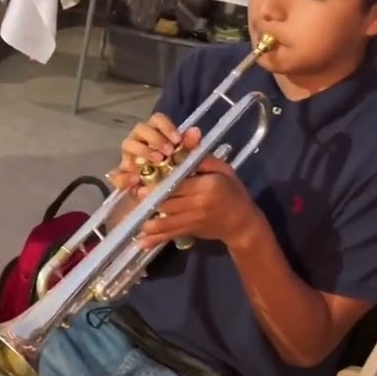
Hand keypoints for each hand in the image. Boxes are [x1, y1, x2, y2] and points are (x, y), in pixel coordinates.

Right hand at [113, 113, 201, 189]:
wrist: (168, 198)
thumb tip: (196, 131)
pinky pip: (117, 174)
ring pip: (128, 144)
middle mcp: (140, 141)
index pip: (157, 120)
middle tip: (169, 152)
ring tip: (157, 162)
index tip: (177, 140)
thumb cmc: (177, 174)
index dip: (166, 126)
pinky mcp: (122, 176)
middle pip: (141, 128)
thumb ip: (190, 147)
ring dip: (143, 150)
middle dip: (155, 139)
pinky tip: (137, 181)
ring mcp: (129, 157)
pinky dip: (125, 176)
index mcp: (157, 134)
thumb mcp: (186, 161)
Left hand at [136, 152, 258, 247]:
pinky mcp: (190, 232)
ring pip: (164, 220)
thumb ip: (201, 156)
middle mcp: (198, 204)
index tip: (143, 178)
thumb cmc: (233, 191)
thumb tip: (188, 133)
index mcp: (206, 186)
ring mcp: (193, 220)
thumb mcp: (222, 169)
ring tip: (134, 216)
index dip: (158, 181)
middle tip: (134, 194)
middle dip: (148, 199)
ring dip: (146, 220)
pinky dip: (154, 239)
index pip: (177, 182)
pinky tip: (140, 242)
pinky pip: (169, 235)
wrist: (243, 222)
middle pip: (166, 201)